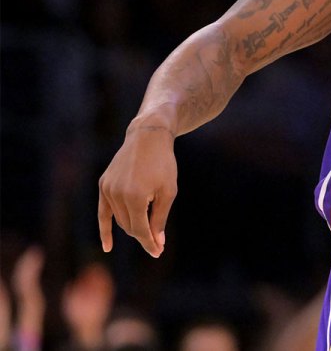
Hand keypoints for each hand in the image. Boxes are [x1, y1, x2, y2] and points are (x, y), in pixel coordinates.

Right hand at [98, 123, 177, 256]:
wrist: (147, 138)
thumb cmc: (163, 164)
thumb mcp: (168, 192)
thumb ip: (160, 218)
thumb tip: (157, 242)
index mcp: (135, 197)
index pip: (140, 230)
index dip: (149, 243)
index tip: (158, 252)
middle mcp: (117, 195)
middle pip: (129, 226)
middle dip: (143, 236)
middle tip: (157, 244)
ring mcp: (107, 189)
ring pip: (119, 219)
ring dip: (132, 226)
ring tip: (149, 226)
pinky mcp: (103, 185)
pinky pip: (103, 212)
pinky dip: (105, 228)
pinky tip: (108, 247)